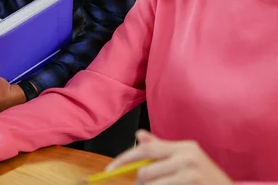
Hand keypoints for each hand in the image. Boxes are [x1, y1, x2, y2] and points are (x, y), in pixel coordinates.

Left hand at [107, 130, 233, 184]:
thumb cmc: (206, 177)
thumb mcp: (186, 158)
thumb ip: (162, 148)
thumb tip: (139, 135)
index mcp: (184, 147)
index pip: (145, 149)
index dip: (123, 159)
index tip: (109, 169)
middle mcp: (188, 158)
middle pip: (145, 172)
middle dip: (139, 183)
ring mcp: (191, 175)